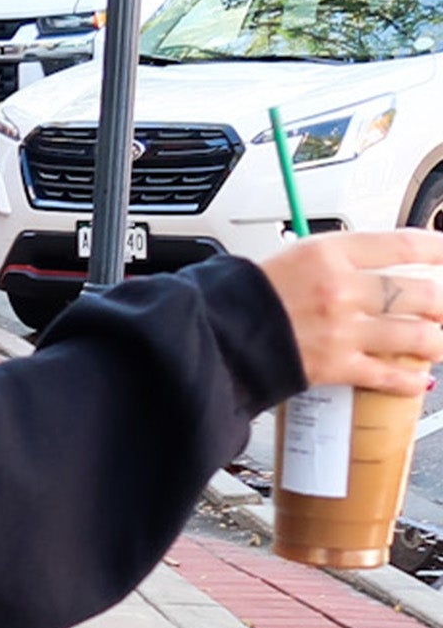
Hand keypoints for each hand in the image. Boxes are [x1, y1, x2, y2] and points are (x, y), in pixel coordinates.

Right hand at [255, 228, 442, 396]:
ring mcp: (340, 329)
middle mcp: (341, 289)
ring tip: (441, 343)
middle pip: (421, 292)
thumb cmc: (239, 298)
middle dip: (442, 303)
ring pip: (416, 336)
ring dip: (438, 342)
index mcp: (329, 254)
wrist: (207, 335)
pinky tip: (418, 382)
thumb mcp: (290, 259)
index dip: (437, 248)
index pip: (402, 245)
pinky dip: (407, 381)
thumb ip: (333, 261)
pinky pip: (385, 374)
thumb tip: (369, 267)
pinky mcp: (333, 366)